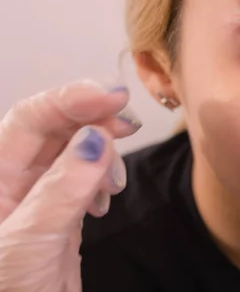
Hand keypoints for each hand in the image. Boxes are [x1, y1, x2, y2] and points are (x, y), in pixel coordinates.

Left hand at [0, 80, 141, 291]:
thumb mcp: (30, 240)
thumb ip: (63, 187)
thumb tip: (97, 138)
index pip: (30, 119)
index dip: (71, 100)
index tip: (113, 96)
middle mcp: (12, 182)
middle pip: (55, 130)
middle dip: (93, 121)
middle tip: (129, 122)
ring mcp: (39, 199)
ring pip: (75, 153)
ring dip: (104, 153)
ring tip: (115, 179)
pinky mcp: (61, 217)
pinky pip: (86, 180)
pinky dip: (103, 179)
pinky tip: (106, 198)